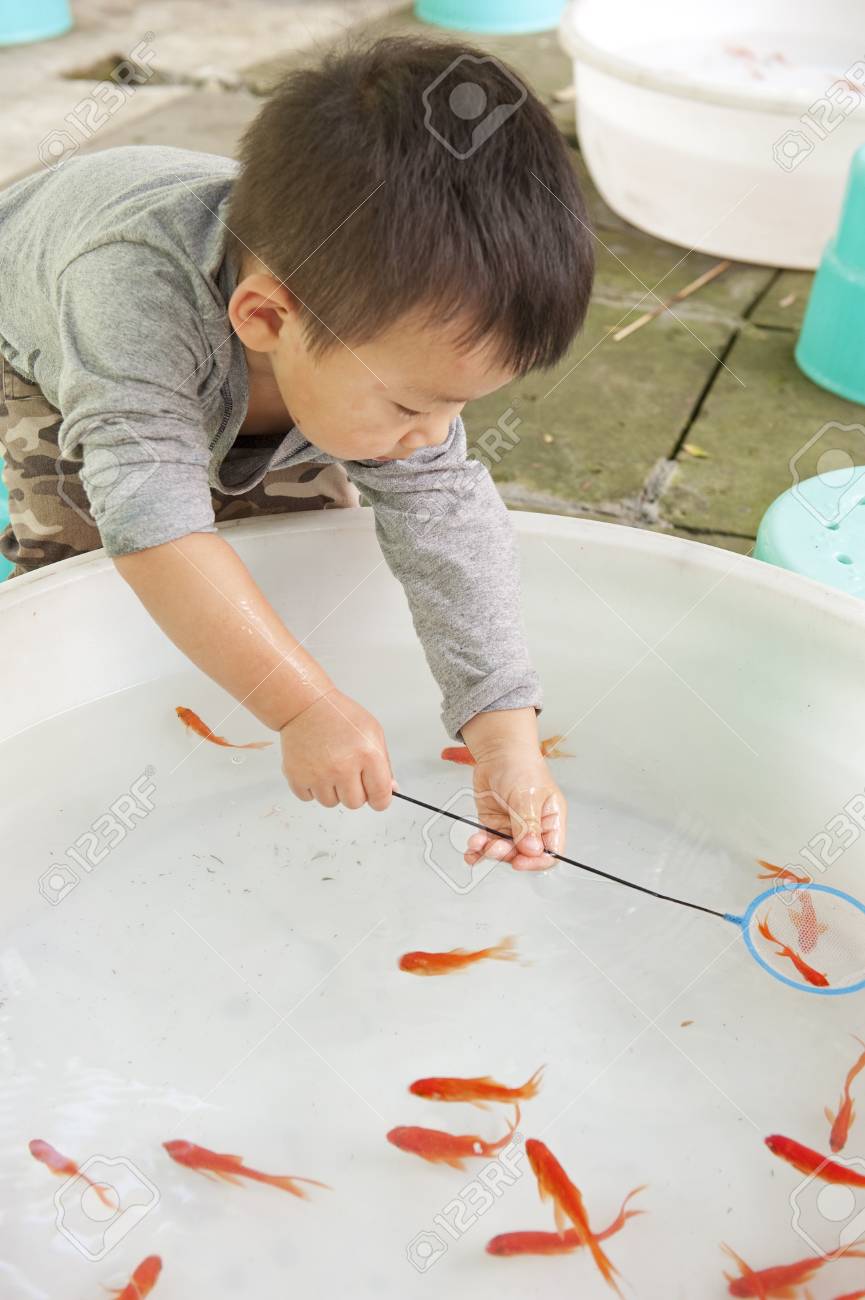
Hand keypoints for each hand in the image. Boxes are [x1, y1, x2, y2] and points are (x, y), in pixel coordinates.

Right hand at [280, 688, 396, 810]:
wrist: (305, 705)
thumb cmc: (339, 715)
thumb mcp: (372, 732)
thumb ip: (384, 763)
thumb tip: (390, 789)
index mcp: (367, 755)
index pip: (380, 797)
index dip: (380, 799)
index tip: (376, 795)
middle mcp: (343, 768)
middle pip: (355, 803)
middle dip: (354, 791)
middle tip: (348, 772)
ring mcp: (318, 775)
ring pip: (331, 803)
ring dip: (332, 790)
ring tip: (329, 767)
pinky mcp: (297, 777)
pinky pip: (309, 798)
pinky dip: (312, 788)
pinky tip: (314, 768)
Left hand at [464, 747, 565, 871]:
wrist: (497, 752)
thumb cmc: (520, 766)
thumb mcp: (526, 796)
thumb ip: (528, 825)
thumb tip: (532, 849)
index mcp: (551, 820)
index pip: (550, 852)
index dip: (536, 861)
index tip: (519, 861)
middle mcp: (533, 827)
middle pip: (524, 855)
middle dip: (507, 855)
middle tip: (494, 847)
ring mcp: (513, 827)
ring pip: (504, 852)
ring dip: (490, 852)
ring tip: (479, 843)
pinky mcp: (494, 824)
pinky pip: (488, 843)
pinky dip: (479, 849)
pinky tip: (472, 851)